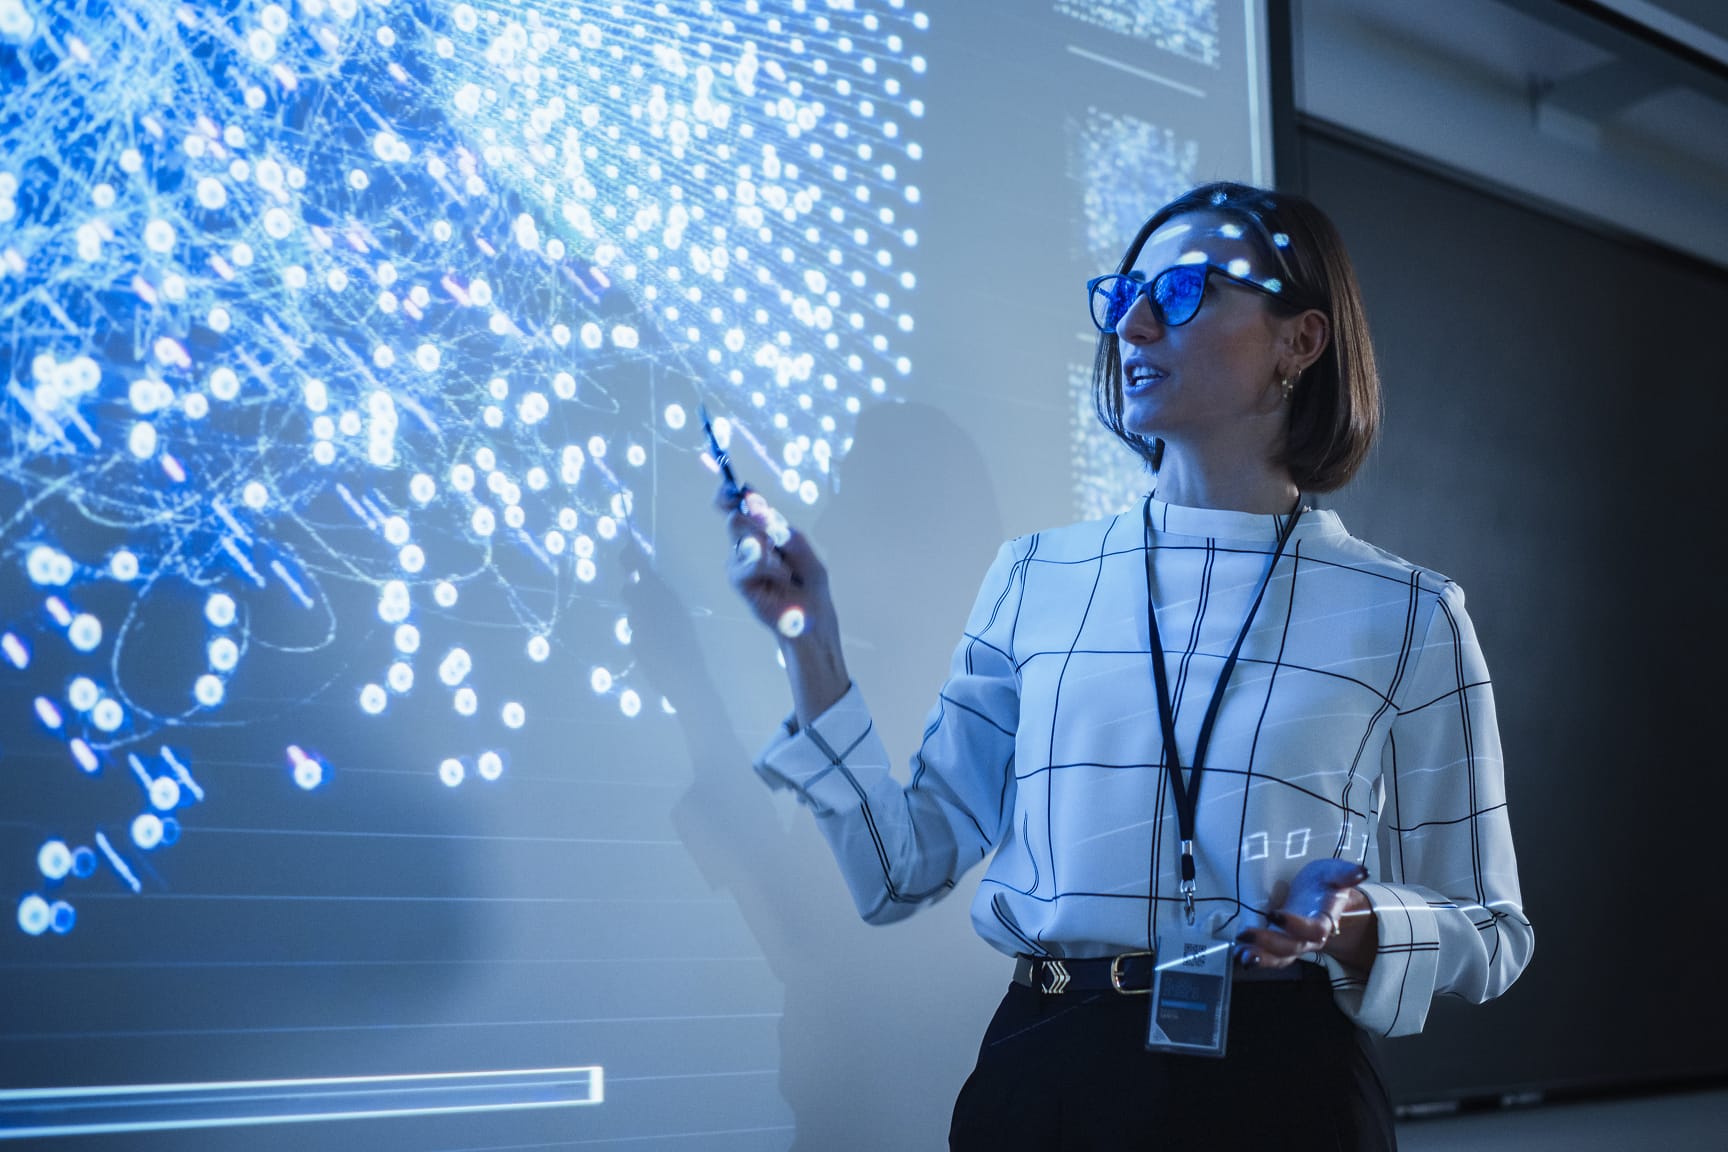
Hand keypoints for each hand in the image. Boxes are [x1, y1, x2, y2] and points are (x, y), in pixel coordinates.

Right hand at [715, 480, 833, 639]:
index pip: (739, 507)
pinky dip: (768, 566)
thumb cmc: (809, 583)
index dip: (731, 495)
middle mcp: (748, 544)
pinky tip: (782, 576)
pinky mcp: (739, 580)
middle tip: (774, 535)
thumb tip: (767, 517)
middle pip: (734, 517)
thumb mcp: (805, 551)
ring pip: (742, 537)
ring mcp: (741, 562)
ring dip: (767, 547)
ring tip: (784, 566)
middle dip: (756, 520)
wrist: (811, 616)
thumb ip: (787, 534)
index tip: (732, 488)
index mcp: (763, 532)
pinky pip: (748, 563)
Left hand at [1234, 859, 1375, 972]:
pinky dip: (1255, 958)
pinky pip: (1269, 957)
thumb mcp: (1334, 873)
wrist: (1321, 896)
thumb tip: (1361, 871)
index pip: (1314, 929)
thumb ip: (1345, 873)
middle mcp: (1309, 938)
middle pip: (1292, 947)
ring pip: (1280, 958)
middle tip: (1245, 933)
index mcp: (1324, 920)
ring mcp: (1294, 943)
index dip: (1296, 925)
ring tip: (1242, 955)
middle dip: (1269, 943)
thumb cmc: (1326, 883)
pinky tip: (1238, 955)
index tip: (1275, 914)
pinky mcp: (1279, 943)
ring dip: (1260, 957)